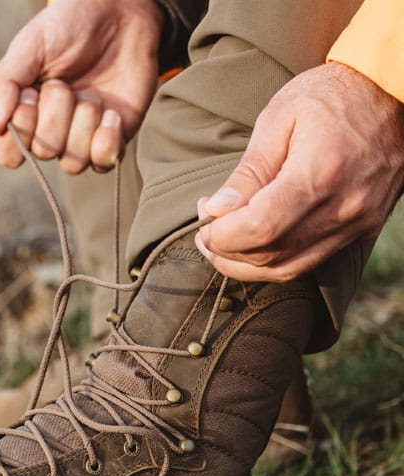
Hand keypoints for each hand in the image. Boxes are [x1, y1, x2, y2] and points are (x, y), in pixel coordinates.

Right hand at [0, 0, 161, 172]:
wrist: (118, 12)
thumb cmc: (68, 27)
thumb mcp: (28, 47)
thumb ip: (4, 85)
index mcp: (23, 115)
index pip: (9, 153)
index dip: (21, 128)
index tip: (30, 93)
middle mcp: (50, 134)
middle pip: (44, 152)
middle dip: (56, 112)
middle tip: (64, 82)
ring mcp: (81, 140)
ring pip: (73, 162)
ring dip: (83, 123)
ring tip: (91, 94)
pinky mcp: (111, 141)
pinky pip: (104, 163)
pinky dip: (107, 140)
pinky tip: (111, 113)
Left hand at [195, 63, 403, 281]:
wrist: (391, 91)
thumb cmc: (331, 96)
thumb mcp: (279, 119)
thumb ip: (247, 172)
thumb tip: (215, 211)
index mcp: (320, 172)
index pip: (260, 228)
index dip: (223, 237)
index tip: (204, 225)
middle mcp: (343, 206)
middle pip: (271, 255)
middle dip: (228, 252)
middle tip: (207, 234)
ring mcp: (357, 222)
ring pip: (288, 269)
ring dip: (247, 265)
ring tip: (224, 243)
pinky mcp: (361, 229)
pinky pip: (309, 262)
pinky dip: (275, 261)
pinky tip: (256, 243)